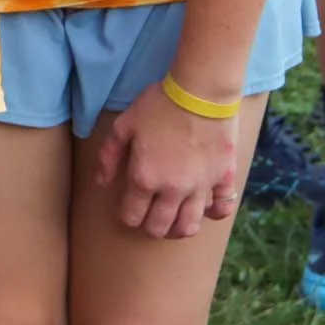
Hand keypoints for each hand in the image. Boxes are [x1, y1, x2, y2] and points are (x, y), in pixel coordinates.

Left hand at [93, 82, 239, 238]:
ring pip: (190, 225)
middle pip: (161, 226)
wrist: (200, 93)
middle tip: (149, 221)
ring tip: (174, 225)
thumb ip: (109, 156)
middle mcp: (173, 190)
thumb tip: (101, 182)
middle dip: (151, 228)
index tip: (127, 213)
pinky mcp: (224, 179)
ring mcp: (201, 187)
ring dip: (179, 230)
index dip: (127, 218)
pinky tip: (205, 209)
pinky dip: (214, 214)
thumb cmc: (158, 106)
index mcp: (145, 178)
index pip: (133, 215)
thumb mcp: (124, 125)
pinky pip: (222, 208)